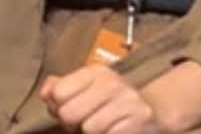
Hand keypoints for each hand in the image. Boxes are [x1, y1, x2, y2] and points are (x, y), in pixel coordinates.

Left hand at [40, 66, 164, 133]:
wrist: (154, 112)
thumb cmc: (112, 103)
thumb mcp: (88, 89)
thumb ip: (62, 88)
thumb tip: (46, 93)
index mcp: (96, 72)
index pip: (59, 93)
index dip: (59, 108)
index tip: (73, 110)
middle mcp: (112, 83)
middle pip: (69, 113)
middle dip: (74, 124)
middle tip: (87, 123)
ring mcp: (128, 102)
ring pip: (89, 129)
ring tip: (104, 127)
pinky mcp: (139, 122)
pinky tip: (115, 131)